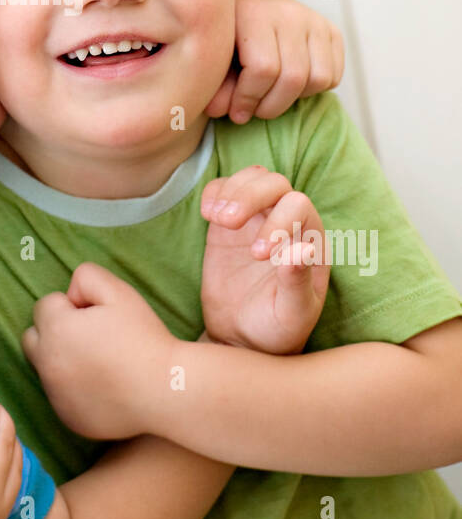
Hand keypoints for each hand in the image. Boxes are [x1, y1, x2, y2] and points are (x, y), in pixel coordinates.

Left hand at [22, 262, 172, 439]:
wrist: (167, 390)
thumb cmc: (144, 337)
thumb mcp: (118, 291)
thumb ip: (85, 277)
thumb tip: (70, 295)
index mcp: (56, 330)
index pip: (44, 306)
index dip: (71, 306)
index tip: (96, 316)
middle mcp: (47, 365)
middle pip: (31, 338)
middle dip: (52, 331)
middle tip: (89, 336)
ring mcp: (56, 396)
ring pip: (45, 369)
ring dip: (62, 360)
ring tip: (99, 361)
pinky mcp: (68, 418)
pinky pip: (60, 396)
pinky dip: (73, 389)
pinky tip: (104, 385)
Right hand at [200, 165, 329, 353]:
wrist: (242, 338)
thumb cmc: (277, 329)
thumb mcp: (292, 313)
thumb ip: (298, 281)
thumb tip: (306, 247)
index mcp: (310, 239)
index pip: (298, 206)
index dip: (279, 221)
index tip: (257, 255)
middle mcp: (287, 222)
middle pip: (274, 184)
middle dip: (250, 196)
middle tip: (227, 222)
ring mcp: (256, 219)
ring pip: (250, 179)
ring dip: (231, 191)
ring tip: (215, 219)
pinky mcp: (227, 224)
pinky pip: (223, 190)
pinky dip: (214, 193)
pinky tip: (207, 214)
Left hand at [206, 0, 343, 122]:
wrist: (248, 5)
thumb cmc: (228, 35)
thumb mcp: (215, 56)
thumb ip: (216, 84)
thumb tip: (219, 111)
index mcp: (256, 13)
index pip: (263, 68)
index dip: (249, 99)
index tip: (237, 112)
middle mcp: (290, 13)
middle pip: (293, 77)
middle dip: (271, 106)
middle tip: (255, 111)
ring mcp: (315, 21)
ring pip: (319, 79)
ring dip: (294, 98)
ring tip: (271, 95)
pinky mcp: (331, 31)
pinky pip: (333, 76)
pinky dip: (314, 90)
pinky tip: (290, 84)